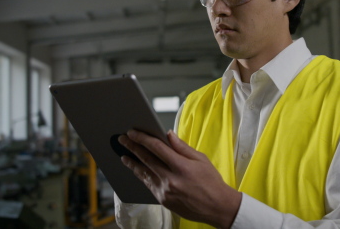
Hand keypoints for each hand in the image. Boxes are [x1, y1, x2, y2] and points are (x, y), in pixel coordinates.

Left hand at [119, 129, 241, 227]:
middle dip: (132, 147)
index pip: (156, 148)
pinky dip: (141, 175)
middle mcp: (171, 179)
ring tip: (124, 155)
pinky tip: (136, 170)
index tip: (133, 132)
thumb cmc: (211, 182)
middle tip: (122, 139)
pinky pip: (148, 184)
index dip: (142, 138)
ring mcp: (165, 191)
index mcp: (181, 166)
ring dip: (132, 163)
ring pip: (143, 173)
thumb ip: (182, 147)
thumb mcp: (201, 159)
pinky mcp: (163, 200)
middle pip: (146, 159)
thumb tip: (168, 134)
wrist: (217, 207)